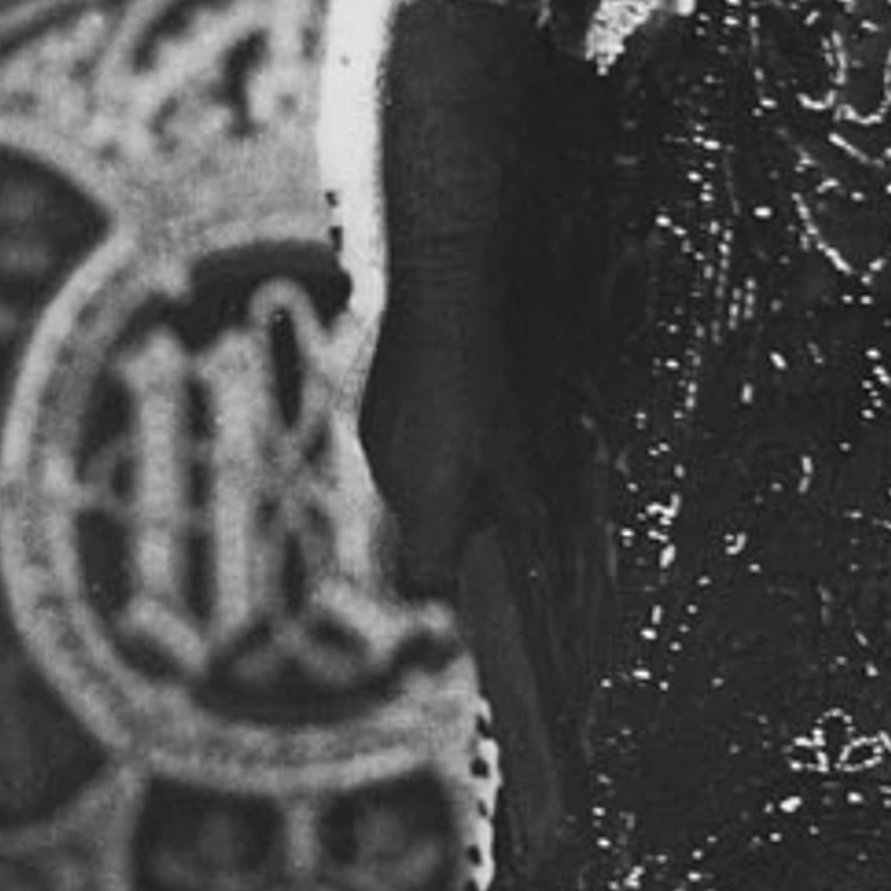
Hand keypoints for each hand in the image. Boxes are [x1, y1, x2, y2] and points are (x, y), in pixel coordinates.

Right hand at [355, 264, 514, 600]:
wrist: (437, 305)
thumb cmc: (484, 382)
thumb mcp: (517, 450)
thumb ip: (514, 506)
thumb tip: (524, 546)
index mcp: (428, 503)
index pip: (425, 578)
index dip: (447, 584)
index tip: (470, 578)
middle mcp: (392, 484)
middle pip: (419, 530)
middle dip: (453, 521)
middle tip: (494, 488)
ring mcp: (374, 447)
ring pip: (406, 488)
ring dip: (437, 481)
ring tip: (472, 439)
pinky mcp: (366, 415)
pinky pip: (393, 451)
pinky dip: (419, 447)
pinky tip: (447, 409)